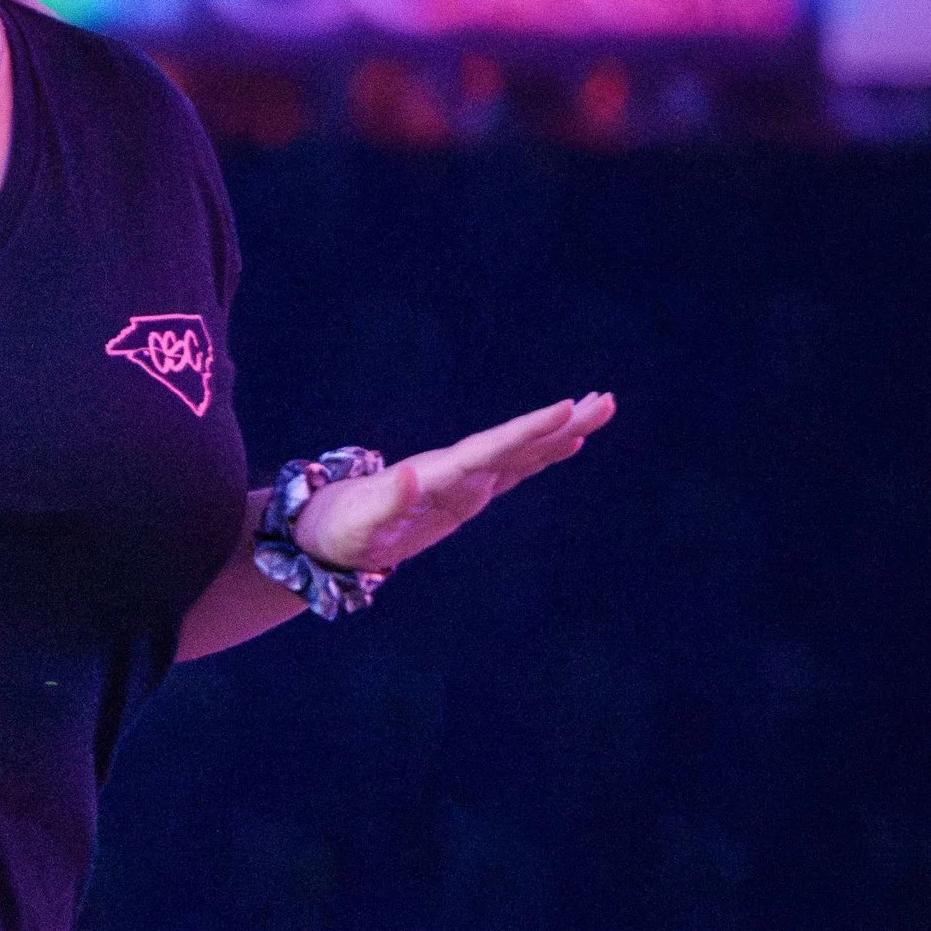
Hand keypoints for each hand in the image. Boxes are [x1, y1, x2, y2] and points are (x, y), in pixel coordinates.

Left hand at [298, 394, 615, 582]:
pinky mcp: (465, 493)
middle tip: (606, 400)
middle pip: (516, 441)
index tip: (566, 409)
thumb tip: (411, 474)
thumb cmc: (340, 529)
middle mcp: (456, 470)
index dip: (529, 430)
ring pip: (521, 450)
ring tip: (601, 409)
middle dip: (560, 423)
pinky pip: (513, 469)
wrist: (324, 529)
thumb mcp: (360, 523)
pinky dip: (542, 454)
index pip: (491, 448)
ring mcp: (463, 480)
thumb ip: (388, 500)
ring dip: (560, 432)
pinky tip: (569, 443)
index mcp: (437, 475)